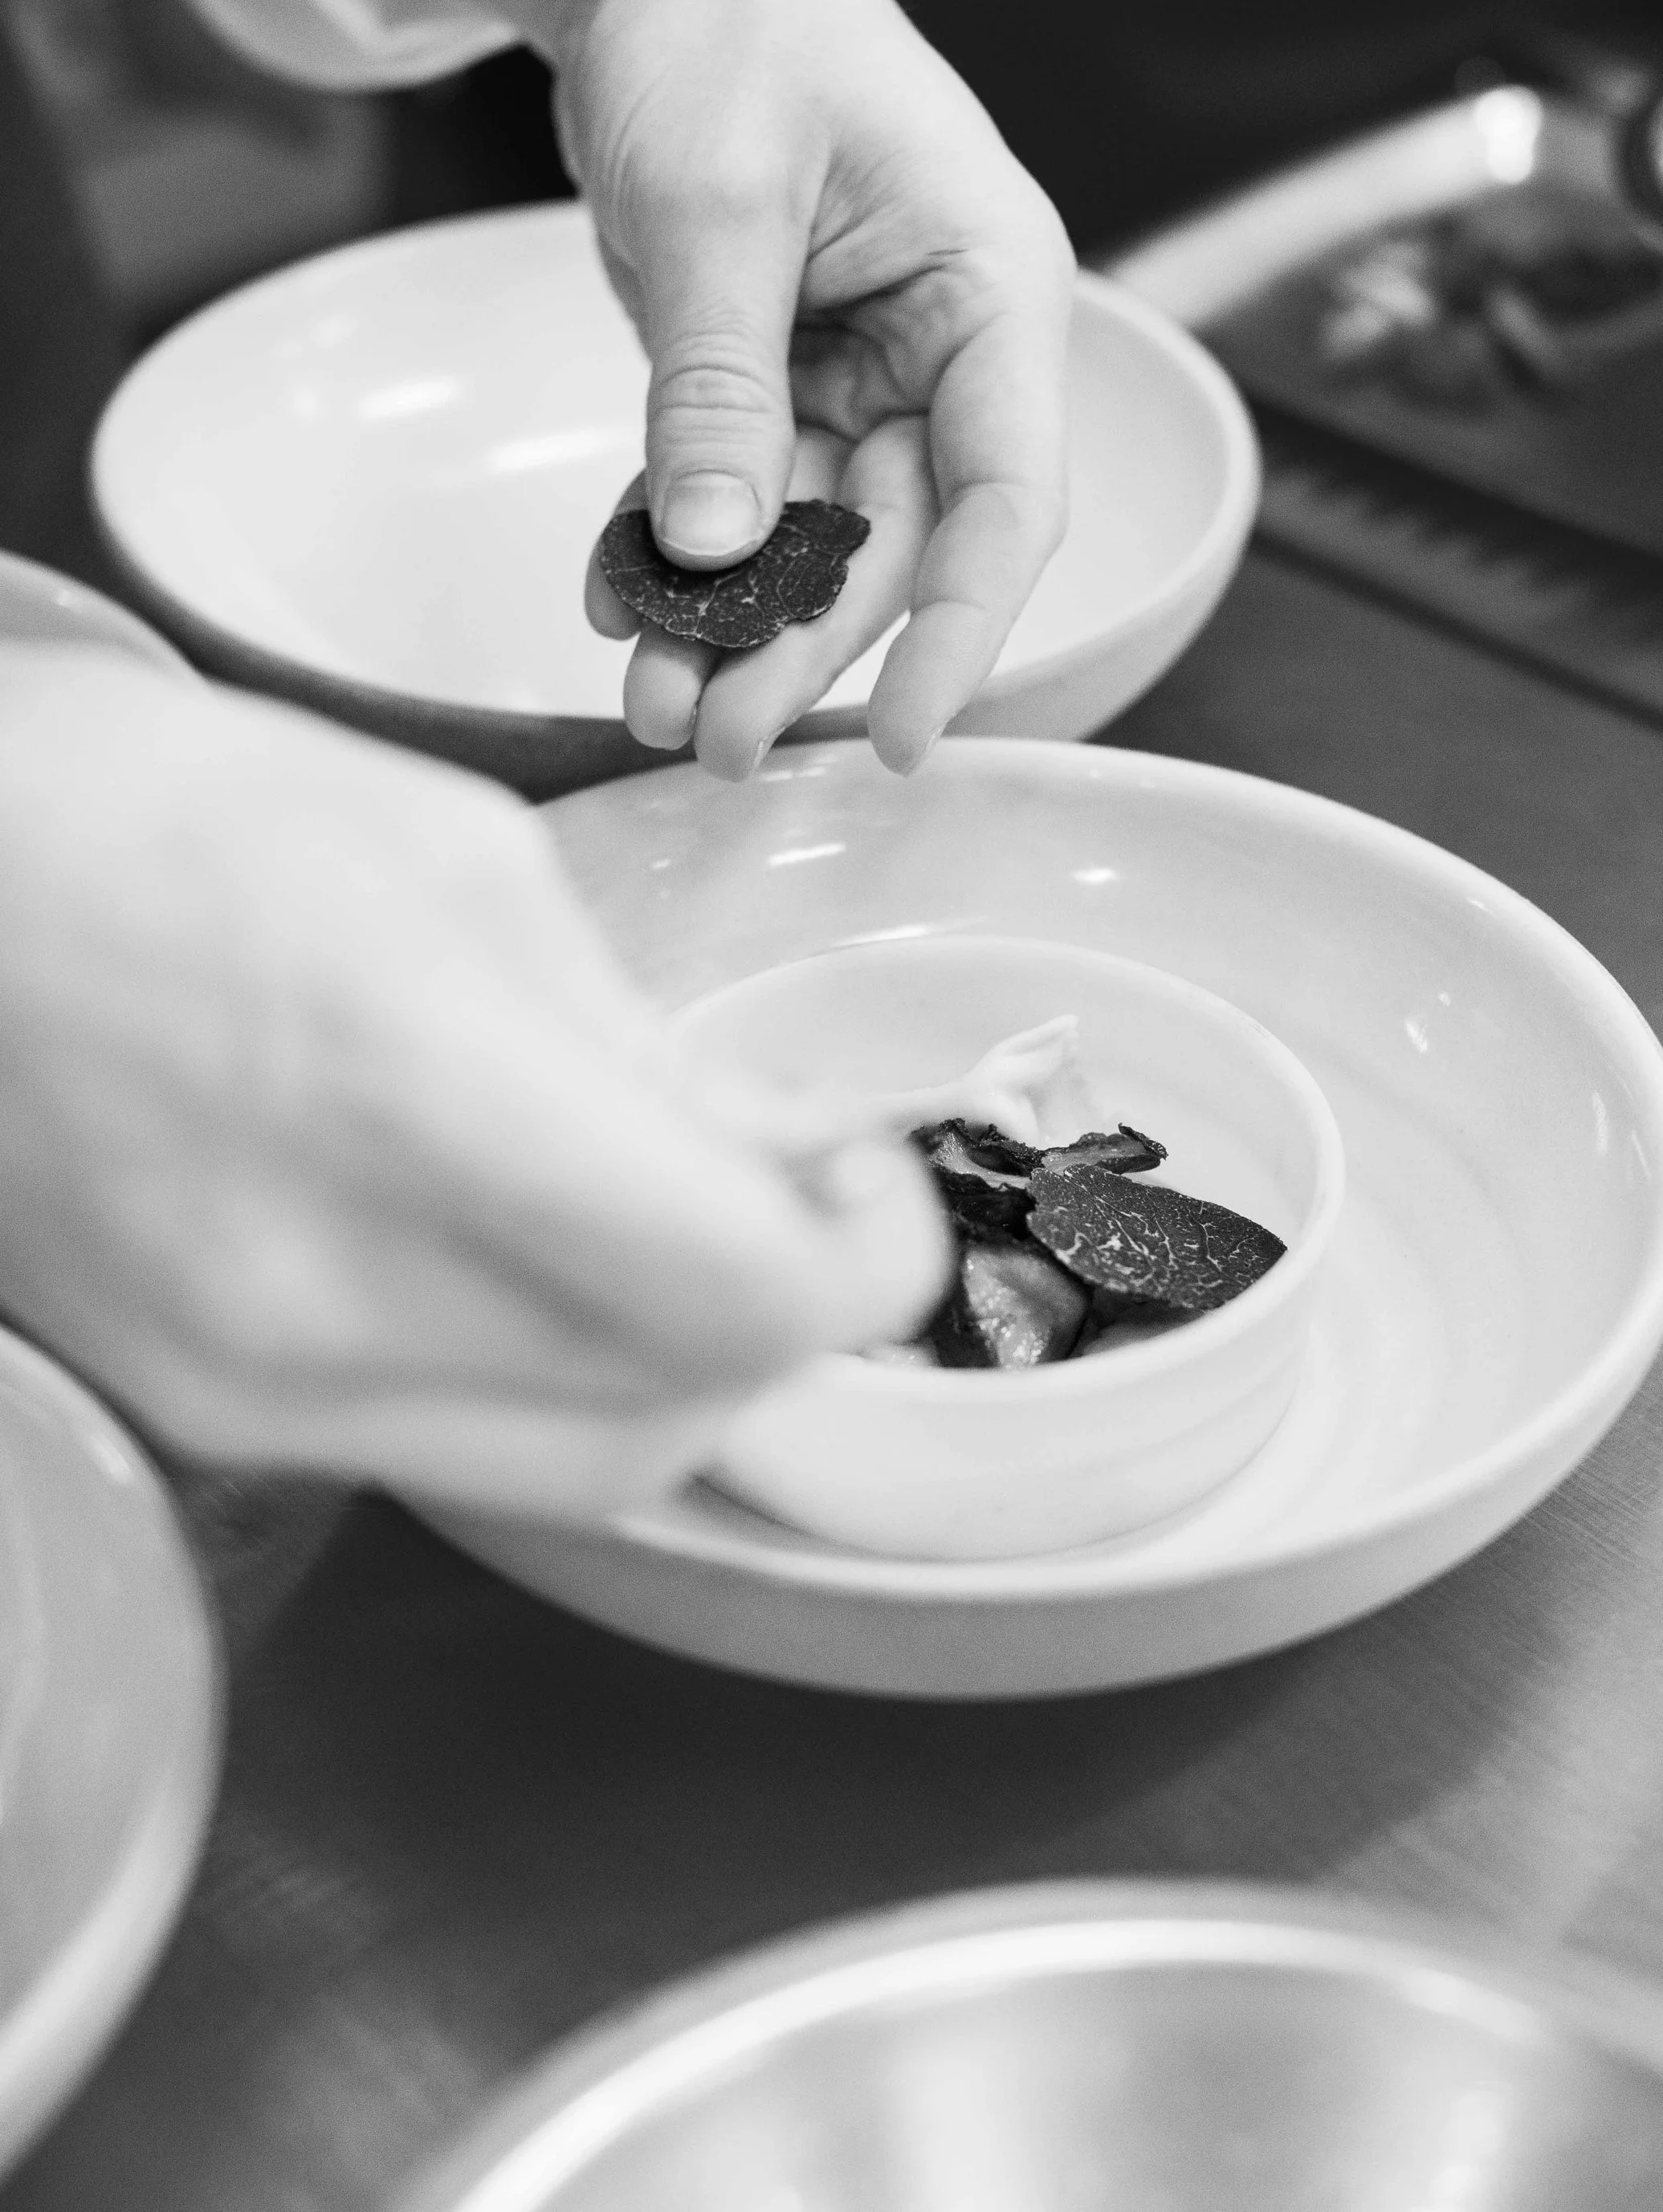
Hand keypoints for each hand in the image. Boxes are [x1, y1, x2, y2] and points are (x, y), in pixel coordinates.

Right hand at [0, 652, 947, 1519]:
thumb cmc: (179, 820)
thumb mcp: (463, 861)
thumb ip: (644, 1045)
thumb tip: (787, 1166)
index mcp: (405, 1080)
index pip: (734, 1290)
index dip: (857, 1255)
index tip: (860, 1183)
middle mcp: (320, 1285)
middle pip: (681, 1408)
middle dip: (777, 1309)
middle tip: (781, 1197)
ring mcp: (248, 1382)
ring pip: (584, 1465)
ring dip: (673, 1361)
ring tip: (658, 1225)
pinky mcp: (204, 1415)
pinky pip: (460, 1450)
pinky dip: (545, 1376)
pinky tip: (524, 1258)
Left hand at [309, 0, 1074, 778]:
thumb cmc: (726, 25)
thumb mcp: (716, 204)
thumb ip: (721, 386)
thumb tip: (717, 552)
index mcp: (988, 291)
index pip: (1004, 498)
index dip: (960, 631)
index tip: (905, 738)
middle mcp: (945, 347)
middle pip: (897, 542)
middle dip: (807, 647)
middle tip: (718, 741)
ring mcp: (864, 368)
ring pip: (813, 537)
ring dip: (737, 622)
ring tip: (654, 704)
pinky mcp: (782, 376)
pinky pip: (740, 491)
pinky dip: (684, 551)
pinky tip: (626, 606)